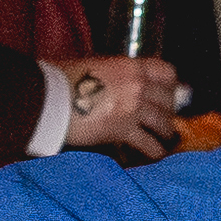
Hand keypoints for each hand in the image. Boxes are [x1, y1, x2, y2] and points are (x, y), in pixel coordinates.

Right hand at [49, 51, 185, 155]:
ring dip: (165, 132)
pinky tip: (157, 155)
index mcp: (130, 66)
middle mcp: (137, 86)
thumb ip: (113, 73)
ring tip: (164, 138)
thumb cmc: (62, 77)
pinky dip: (155, 151)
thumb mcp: (94, 65)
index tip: (168, 92)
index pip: (166, 72)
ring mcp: (133, 109)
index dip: (171, 84)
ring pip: (163, 122)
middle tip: (164, 118)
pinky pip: (149, 144)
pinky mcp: (123, 131)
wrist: (49, 97)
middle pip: (168, 100)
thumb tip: (115, 80)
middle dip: (168, 110)